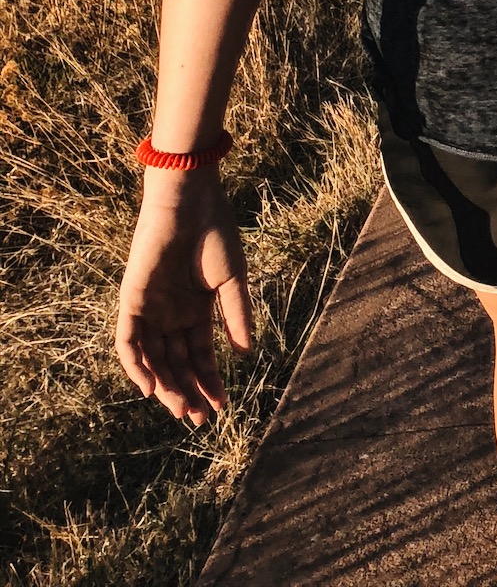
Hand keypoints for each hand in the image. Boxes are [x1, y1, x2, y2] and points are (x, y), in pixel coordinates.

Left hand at [115, 171, 253, 425]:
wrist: (190, 200)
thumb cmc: (215, 232)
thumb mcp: (232, 279)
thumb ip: (236, 316)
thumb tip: (244, 355)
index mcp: (196, 309)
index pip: (200, 355)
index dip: (210, 380)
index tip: (222, 405)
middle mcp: (171, 314)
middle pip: (175, 364)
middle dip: (188, 391)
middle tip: (199, 419)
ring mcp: (150, 310)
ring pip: (153, 360)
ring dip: (166, 386)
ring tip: (181, 410)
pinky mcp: (131, 302)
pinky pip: (128, 343)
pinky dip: (137, 367)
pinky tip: (153, 388)